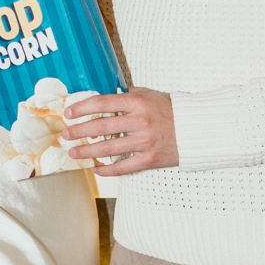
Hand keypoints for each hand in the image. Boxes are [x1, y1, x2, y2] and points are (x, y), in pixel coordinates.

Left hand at [63, 87, 178, 175]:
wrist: (199, 129)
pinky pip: (122, 168)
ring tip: (74, 152)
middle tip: (66, 134)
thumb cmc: (173, 110)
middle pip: (100, 127)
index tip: (69, 112)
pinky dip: (106, 169)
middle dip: (79, 131)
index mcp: (138, 102)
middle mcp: (140, 122)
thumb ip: (129, 96)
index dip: (82, 107)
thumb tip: (106, 98)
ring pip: (107, 149)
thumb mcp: (151, 95)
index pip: (103, 103)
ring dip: (87, 151)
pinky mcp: (149, 160)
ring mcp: (144, 142)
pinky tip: (96, 168)